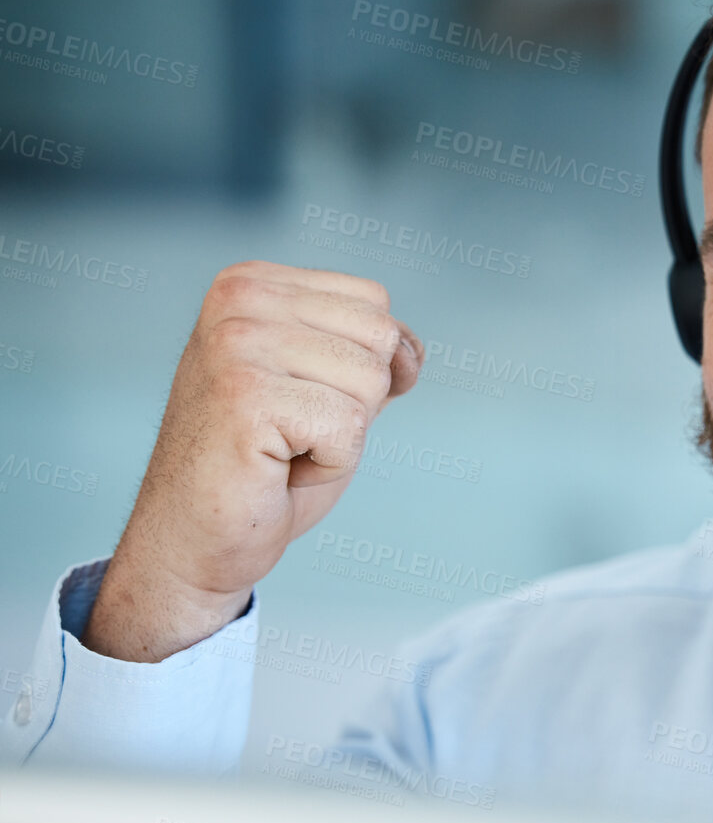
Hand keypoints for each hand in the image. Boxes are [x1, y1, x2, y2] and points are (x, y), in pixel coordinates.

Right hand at [84, 262, 421, 661]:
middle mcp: (237, 300)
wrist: (194, 540)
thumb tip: (409, 347)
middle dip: (357, 401)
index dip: (363, 368)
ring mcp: (236, 345)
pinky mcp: (245, 397)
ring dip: (342, 435)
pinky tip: (276, 469)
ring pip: (370, 381)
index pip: (373, 303)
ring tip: (281, 449)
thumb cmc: (260, 467)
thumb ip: (365, 352)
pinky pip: (350, 428)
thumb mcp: (324, 388)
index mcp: (250, 282)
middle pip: (379, 336)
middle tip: (290, 432)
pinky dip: (330, 465)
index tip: (300, 401)